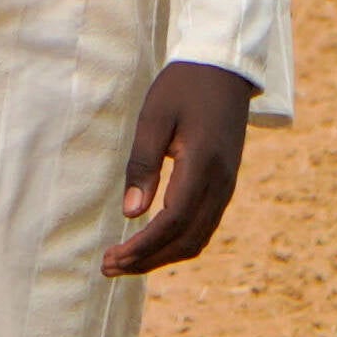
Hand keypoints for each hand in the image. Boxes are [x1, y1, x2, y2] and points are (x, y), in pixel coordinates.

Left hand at [102, 60, 257, 279]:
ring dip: (162, 256)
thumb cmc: (184, 86)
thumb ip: (142, 165)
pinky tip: (151, 244)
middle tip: (109, 268)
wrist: (224, 68)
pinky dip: (177, 242)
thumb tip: (131, 213)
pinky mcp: (225, 184)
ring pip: (198, 238)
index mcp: (203, 165)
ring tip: (125, 263)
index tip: (113, 257)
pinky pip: (204, 225)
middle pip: (187, 240)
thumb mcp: (154, 118)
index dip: (143, 246)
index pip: (173, 221)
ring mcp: (227, 186)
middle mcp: (221, 183)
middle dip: (148, 260)